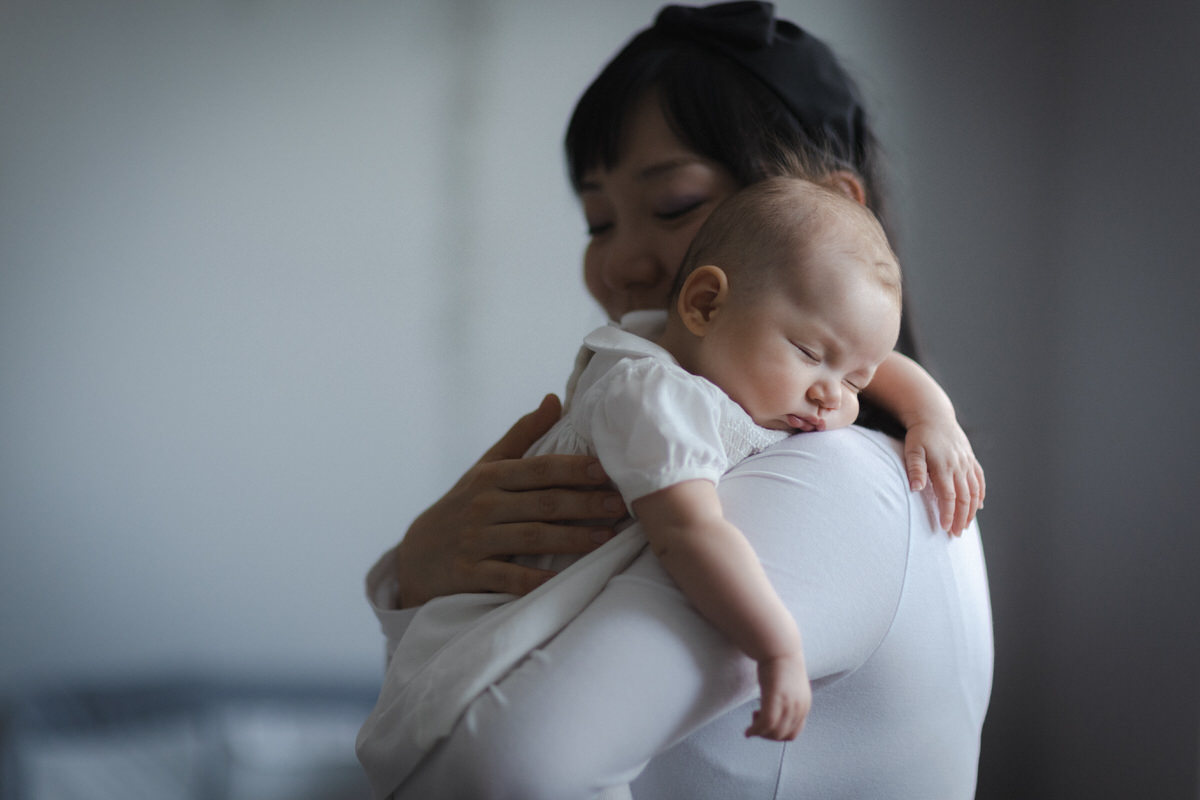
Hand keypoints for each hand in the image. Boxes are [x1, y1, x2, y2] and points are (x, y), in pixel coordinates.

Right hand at [391, 394, 625, 607]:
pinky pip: (507, 577)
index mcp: (491, 476)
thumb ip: (522, 435)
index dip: (574, 468)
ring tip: (606, 538)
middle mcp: (483, 505)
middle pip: (542, 503)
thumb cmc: (463, 507)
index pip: (539, 469)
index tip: (606, 470)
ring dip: (571, 538)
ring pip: (531, 537)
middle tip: (620, 505)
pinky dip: (533, 580)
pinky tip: (560, 579)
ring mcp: (475, 540)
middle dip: (583, 503)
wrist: (417, 557)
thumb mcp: (486, 468)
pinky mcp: (469, 573)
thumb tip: (554, 399)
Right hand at [745, 652, 810, 740]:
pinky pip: (766, 724)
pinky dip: (755, 731)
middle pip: (783, 736)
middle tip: (756, 724)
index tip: (767, 726)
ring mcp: (789, 704)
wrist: (779, 648)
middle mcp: (799, 708)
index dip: (778, 734)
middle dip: (768, 735)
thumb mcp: (790, 686)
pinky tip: (748, 731)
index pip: (793, 732)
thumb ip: (788, 699)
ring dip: (761, 733)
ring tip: (752, 723)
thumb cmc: (781, 663)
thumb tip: (779, 706)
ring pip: (775, 733)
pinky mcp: (776, 699)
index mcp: (804, 705)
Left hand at [903, 418, 985, 535]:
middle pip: (964, 497)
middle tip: (957, 534)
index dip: (948, 513)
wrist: (934, 415)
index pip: (949, 496)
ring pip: (974, 491)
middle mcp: (959, 466)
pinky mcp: (971, 459)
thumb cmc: (920, 435)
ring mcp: (967, 463)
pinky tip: (979, 506)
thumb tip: (916, 489)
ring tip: (966, 525)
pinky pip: (980, 479)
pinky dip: (980, 494)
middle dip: (961, 517)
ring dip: (972, 510)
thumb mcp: (912, 450)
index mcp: (944, 467)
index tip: (946, 528)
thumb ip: (915, 469)